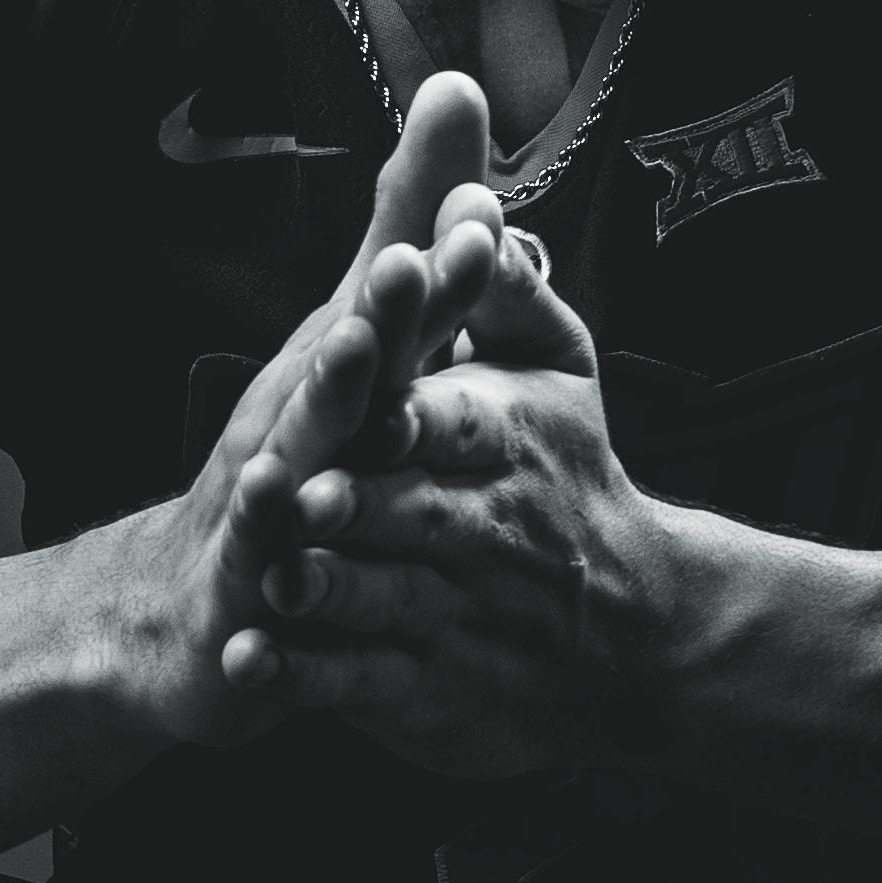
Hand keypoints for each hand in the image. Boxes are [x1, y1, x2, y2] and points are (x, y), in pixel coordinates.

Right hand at [116, 74, 508, 746]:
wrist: (184, 601)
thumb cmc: (288, 453)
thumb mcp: (362, 337)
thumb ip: (411, 230)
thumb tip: (460, 92)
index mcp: (347, 371)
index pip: (402, 308)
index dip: (445, 262)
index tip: (483, 209)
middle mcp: (303, 418)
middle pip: (353, 356)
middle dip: (389, 305)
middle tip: (422, 256)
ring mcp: (268, 491)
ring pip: (302, 440)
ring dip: (326, 397)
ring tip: (354, 348)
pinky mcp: (244, 571)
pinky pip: (255, 550)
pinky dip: (261, 529)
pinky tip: (272, 501)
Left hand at [253, 227, 680, 784]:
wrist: (631, 635)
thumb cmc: (570, 482)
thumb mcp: (556, 375)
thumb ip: (501, 290)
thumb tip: (470, 192)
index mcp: (506, 445)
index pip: (456, 417)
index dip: (410, 403)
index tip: (363, 372)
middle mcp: (483, 532)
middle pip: (414, 513)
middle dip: (361, 503)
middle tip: (306, 491)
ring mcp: (454, 617)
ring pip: (384, 601)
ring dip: (332, 591)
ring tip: (279, 580)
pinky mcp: (428, 690)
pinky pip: (359, 683)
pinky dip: (302, 679)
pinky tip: (250, 664)